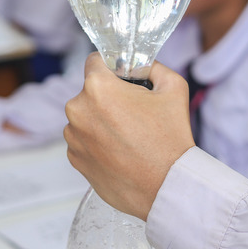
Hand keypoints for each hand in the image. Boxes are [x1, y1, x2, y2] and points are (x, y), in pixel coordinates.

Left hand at [64, 54, 194, 220]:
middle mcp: (77, 109)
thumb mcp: (174, 87)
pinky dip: (97, 143)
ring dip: (101, 121)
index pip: (94, 61)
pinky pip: (83, 140)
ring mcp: (73, 136)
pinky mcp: (74, 159)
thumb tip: (139, 65)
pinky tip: (120, 152)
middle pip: (90, 91)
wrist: (166, 187)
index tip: (123, 77)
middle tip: (134, 112)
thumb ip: (152, 67)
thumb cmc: (170, 139)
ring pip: (86, 117)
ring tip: (129, 137)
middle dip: (109, 97)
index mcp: (98, 87)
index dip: (111, 66)